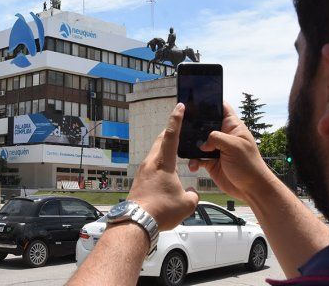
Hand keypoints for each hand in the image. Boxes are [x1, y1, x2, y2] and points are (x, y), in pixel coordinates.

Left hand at [128, 103, 198, 230]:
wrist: (136, 221)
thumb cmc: (161, 210)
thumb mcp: (186, 204)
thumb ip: (192, 195)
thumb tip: (191, 193)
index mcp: (163, 162)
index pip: (171, 135)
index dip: (176, 119)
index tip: (179, 106)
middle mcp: (150, 163)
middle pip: (160, 140)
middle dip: (170, 131)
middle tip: (178, 125)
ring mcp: (142, 171)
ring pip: (154, 152)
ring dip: (164, 148)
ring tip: (174, 149)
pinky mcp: (139, 181)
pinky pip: (151, 165)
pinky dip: (160, 162)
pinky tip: (165, 171)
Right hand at [188, 102, 274, 201]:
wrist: (251, 189)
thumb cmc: (249, 165)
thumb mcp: (234, 146)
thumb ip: (216, 138)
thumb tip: (202, 143)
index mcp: (232, 126)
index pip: (221, 108)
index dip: (211, 102)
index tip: (196, 99)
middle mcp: (223, 135)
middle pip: (205, 124)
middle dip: (194, 125)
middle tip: (183, 125)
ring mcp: (216, 148)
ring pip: (198, 142)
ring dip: (191, 146)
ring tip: (186, 149)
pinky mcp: (211, 161)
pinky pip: (197, 158)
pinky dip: (193, 161)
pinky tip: (193, 166)